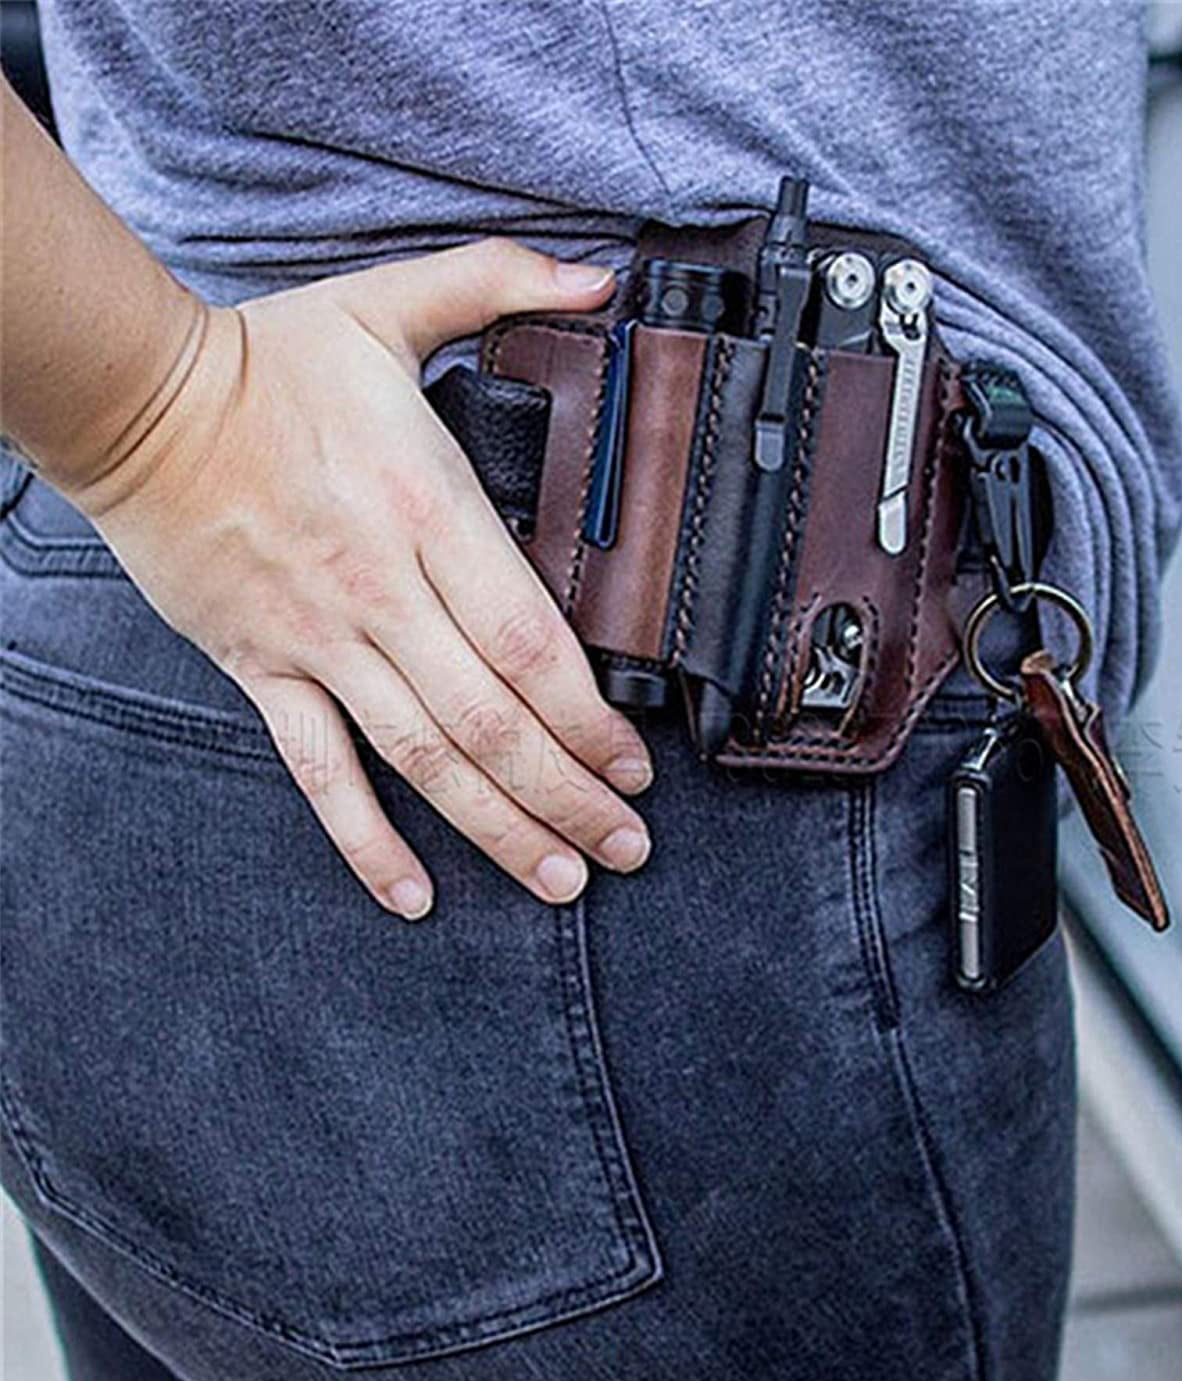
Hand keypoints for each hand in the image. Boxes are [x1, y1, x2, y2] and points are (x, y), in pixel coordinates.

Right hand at [75, 240, 651, 917]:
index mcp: (428, 513)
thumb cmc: (274, 362)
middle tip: (626, 848)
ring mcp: (321, 641)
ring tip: (561, 879)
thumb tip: (598, 277)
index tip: (635, 767)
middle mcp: (382, 592)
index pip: (531, 644)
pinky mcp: (266, 669)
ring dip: (499, 829)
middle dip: (570, 795)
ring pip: (424, 760)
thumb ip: (500, 285)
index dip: (591, 719)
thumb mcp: (392, 300)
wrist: (138, 399)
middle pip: (494, 721)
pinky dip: (366, 841)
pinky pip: (321, 773)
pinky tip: (415, 894)